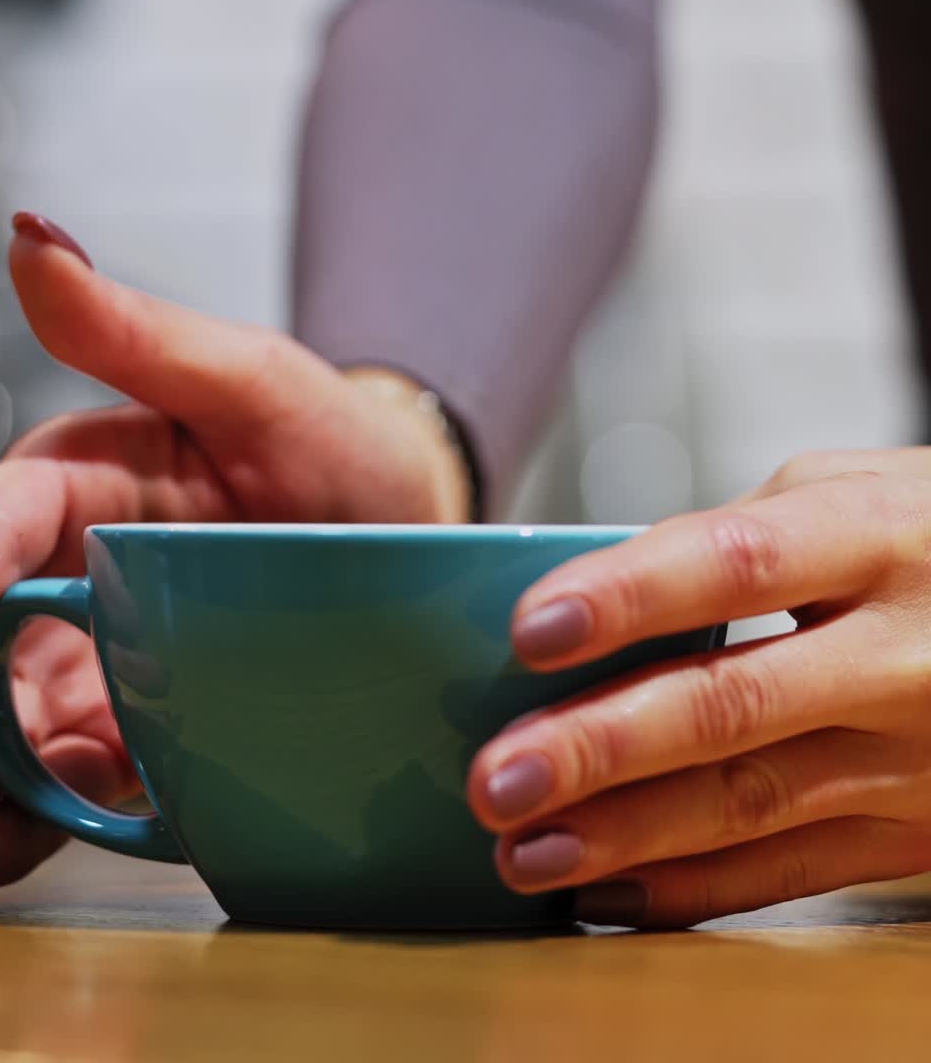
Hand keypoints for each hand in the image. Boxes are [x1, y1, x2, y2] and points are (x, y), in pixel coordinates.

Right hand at [0, 213, 471, 896]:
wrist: (409, 522)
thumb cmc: (331, 437)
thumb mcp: (244, 375)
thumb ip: (133, 327)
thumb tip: (28, 235)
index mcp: (83, 484)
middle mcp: (77, 576)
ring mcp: (110, 655)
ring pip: (8, 727)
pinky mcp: (150, 719)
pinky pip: (82, 775)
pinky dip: (32, 821)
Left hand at [467, 449, 930, 927]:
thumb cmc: (929, 534)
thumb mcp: (853, 493)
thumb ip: (736, 538)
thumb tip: (601, 598)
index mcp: (873, 538)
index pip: (734, 563)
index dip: (630, 597)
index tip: (529, 630)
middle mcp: (903, 652)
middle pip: (732, 705)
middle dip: (601, 749)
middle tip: (497, 777)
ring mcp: (921, 753)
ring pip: (755, 803)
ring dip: (626, 836)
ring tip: (523, 850)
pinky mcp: (922, 830)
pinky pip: (798, 872)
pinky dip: (695, 888)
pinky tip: (607, 892)